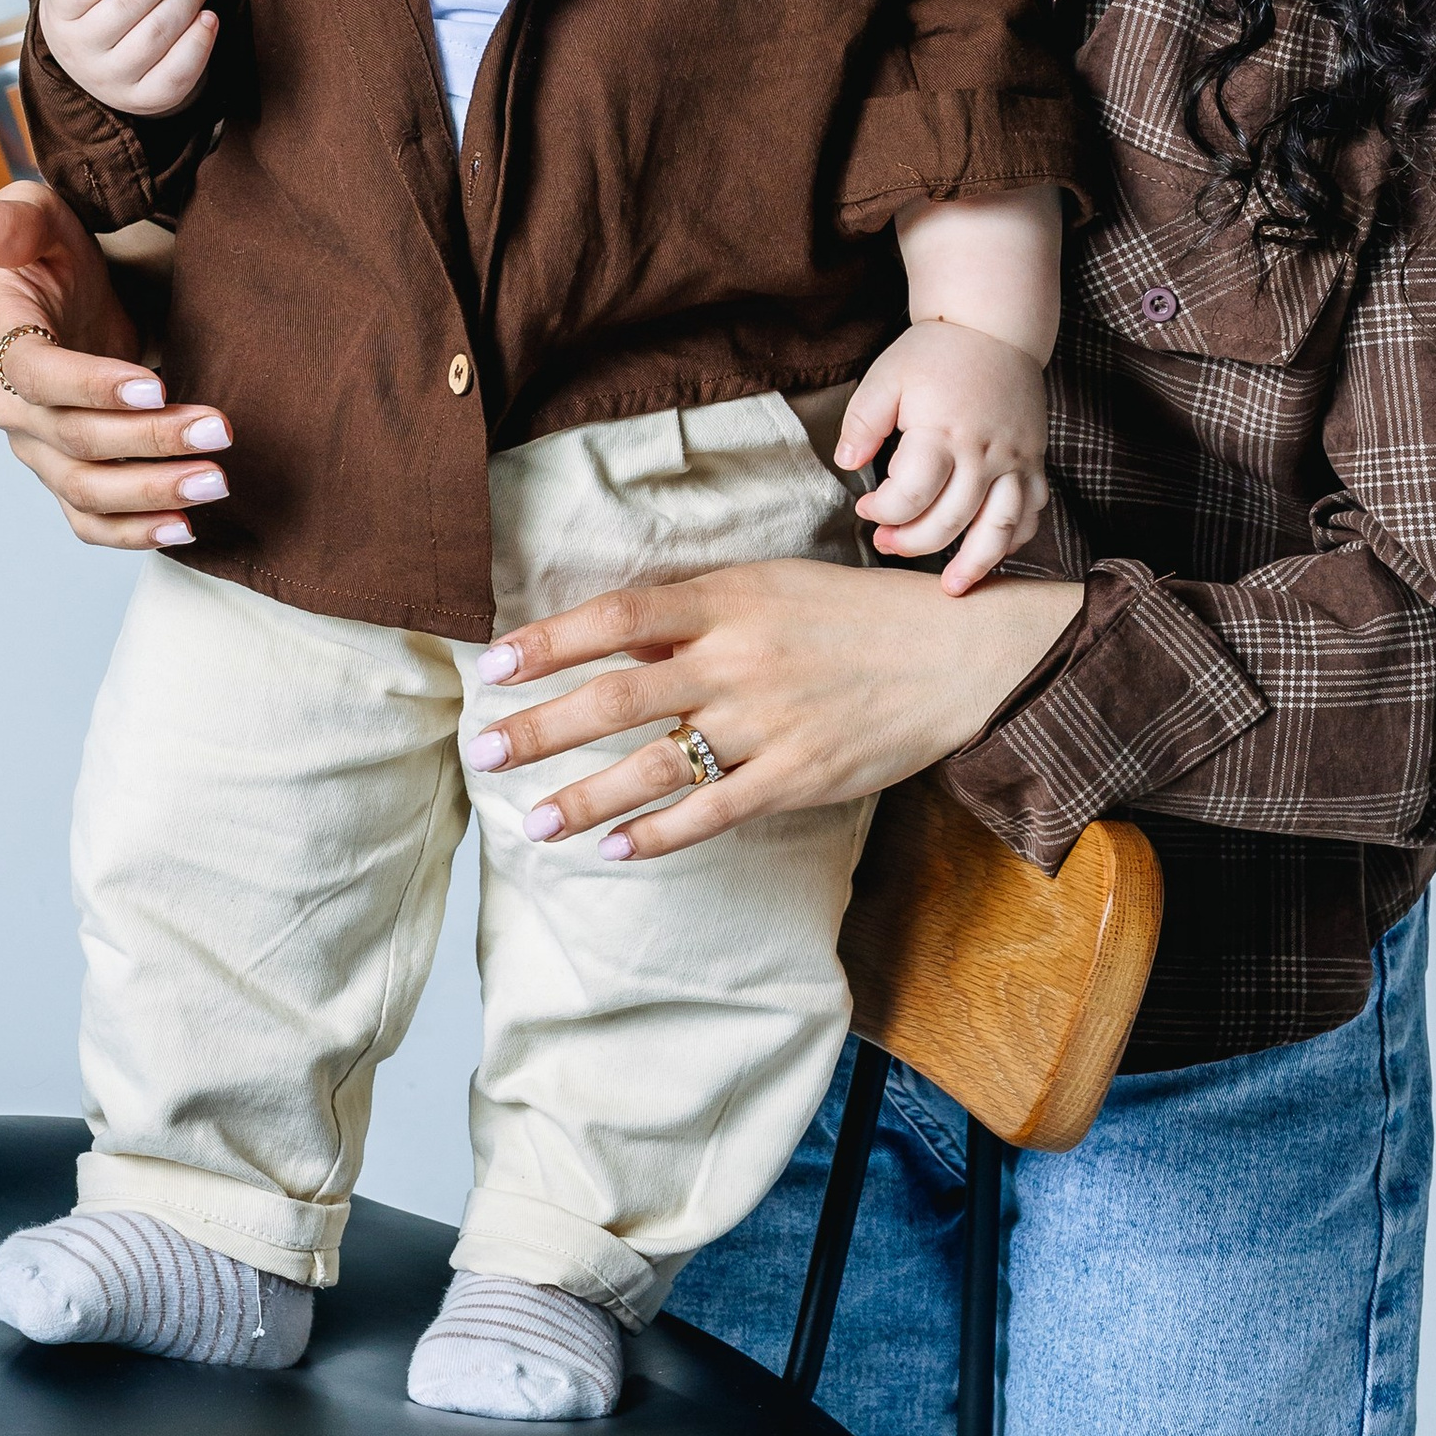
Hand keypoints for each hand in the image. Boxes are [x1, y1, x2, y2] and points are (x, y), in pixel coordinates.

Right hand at [0, 176, 234, 551]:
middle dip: (151, 440)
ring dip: (153, 493)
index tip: (156, 383)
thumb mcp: (39, 217)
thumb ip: (9, 222)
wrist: (74, 291)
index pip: (40, 376)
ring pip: (88, 490)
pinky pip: (92, 520)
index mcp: (4, 344)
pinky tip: (185, 526)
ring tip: (215, 481)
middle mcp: (14, 408)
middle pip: (77, 441)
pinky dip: (134, 531)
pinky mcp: (67, 476)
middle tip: (219, 432)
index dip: (93, 385)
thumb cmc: (57, 251)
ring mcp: (40, 449)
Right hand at [35, 0, 218, 116]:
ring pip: (156, 35)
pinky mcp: (141, 99)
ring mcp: (108, 79)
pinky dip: (199, 42)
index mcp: (59, 8)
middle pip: (128, 4)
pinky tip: (207, 18)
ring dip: (187, 0)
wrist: (98, 53)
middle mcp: (78, 48)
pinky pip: (176, 74)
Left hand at [464, 556, 1085, 858]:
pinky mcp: (799, 775)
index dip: (549, 642)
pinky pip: (714, 812)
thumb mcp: (769, 586)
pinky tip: (612, 849)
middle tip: (481, 750)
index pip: (617, 618)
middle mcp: (740, 659)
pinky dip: (659, 834)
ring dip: (585, 797)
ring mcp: (769, 722)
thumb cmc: (850, 613)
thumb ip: (693, 612)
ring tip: (530, 821)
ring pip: (656, 765)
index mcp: (728, 600)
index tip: (492, 665)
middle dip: (541, 727)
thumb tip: (612, 643)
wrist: (954, 653)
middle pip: (619, 697)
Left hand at [834, 317, 1048, 593]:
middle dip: (913, 542)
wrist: (995, 327)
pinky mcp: (1036, 462)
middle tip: (886, 545)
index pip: (912, 495)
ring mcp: (1017, 461)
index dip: (883, 512)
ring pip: (1002, 529)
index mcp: (943, 432)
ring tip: (951, 587)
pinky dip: (1014, 540)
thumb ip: (863, 421)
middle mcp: (985, 453)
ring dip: (976, 564)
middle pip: (951, 521)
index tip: (867, 508)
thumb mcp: (886, 376)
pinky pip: (1032, 513)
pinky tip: (992, 553)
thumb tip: (847, 463)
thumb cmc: (936, 353)